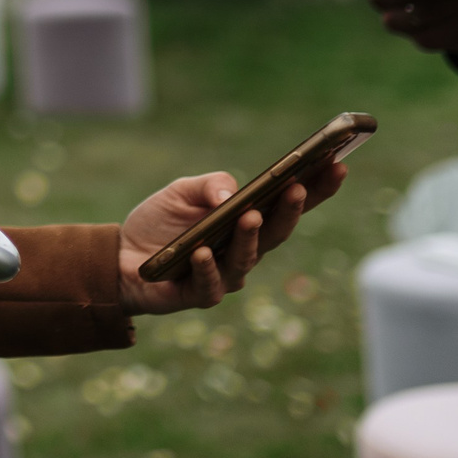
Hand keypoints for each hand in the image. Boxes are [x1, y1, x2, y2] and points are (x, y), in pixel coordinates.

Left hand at [117, 163, 344, 314]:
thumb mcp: (181, 191)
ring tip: (250, 216)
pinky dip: (207, 267)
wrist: (119, 257)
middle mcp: (244, 250)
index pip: (288, 205)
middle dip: (290, 210)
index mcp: (247, 222)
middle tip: (297, 188)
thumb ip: (210, 185)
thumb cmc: (159, 223)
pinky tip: (203, 252)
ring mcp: (225, 275)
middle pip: (276, 232)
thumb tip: (232, 195)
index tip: (337, 164)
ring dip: (249, 237)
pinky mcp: (198, 294)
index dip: (316, 189)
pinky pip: (209, 284)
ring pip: (246, 258)